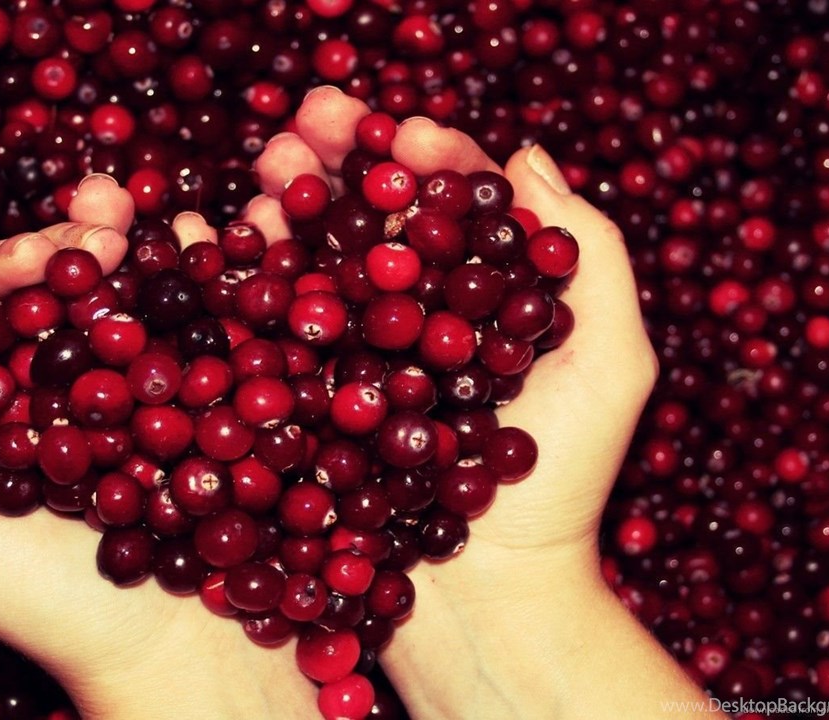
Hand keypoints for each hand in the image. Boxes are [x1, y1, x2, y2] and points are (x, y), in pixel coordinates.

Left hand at [0, 180, 317, 719]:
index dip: (5, 269)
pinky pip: (198, 326)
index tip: (44, 256)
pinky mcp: (204, 400)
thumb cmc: (56, 617)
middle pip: (56, 293)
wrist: (181, 658)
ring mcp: (136, 390)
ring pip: (127, 296)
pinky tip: (207, 239)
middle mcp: (60, 391)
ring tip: (152, 211)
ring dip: (138, 242)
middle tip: (106, 210)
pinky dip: (204, 277)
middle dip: (77, 241)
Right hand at [249, 87, 715, 718]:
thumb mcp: (613, 365)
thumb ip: (590, 256)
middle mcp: (416, 316)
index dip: (425, 160)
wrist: (491, 600)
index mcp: (487, 295)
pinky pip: (268, 329)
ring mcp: (356, 356)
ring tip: (267, 161)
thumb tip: (526, 156)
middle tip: (308, 114)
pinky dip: (240, 276)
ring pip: (316, 262)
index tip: (397, 132)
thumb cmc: (563, 490)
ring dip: (286, 202)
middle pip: (373, 221)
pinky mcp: (305, 399)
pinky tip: (215, 230)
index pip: (453, 206)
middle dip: (339, 160)